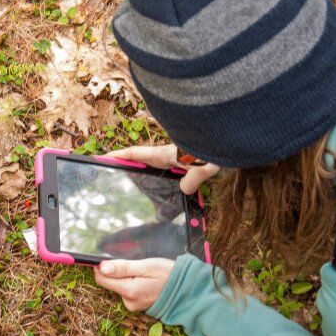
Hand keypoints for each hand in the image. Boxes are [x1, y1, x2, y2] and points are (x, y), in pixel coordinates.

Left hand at [94, 258, 174, 310]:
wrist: (188, 291)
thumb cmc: (169, 275)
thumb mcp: (147, 266)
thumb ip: (123, 267)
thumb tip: (102, 267)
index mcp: (129, 291)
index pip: (102, 279)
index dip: (101, 267)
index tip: (109, 257)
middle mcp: (128, 301)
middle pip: (111, 282)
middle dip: (118, 271)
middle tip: (136, 264)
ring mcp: (133, 305)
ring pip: (120, 286)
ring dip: (127, 277)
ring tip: (144, 272)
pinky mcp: (138, 305)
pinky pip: (128, 291)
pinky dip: (133, 283)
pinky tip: (146, 280)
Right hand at [106, 145, 220, 193]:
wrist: (231, 137)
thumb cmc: (216, 147)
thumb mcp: (204, 164)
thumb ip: (193, 177)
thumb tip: (183, 189)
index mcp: (165, 153)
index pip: (136, 153)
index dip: (119, 155)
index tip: (104, 158)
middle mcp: (168, 155)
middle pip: (142, 161)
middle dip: (127, 166)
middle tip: (113, 176)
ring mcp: (177, 158)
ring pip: (156, 168)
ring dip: (145, 175)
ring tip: (135, 190)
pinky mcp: (187, 162)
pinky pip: (171, 174)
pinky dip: (164, 182)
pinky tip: (167, 199)